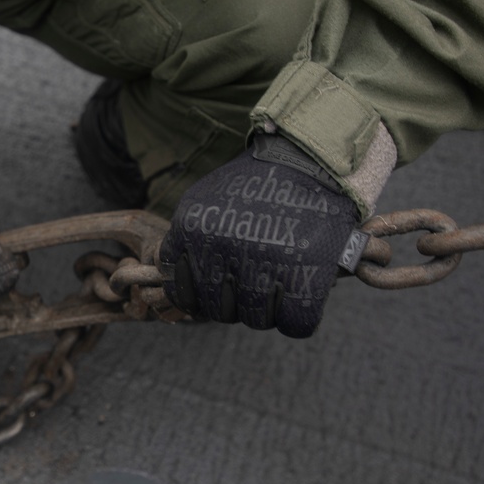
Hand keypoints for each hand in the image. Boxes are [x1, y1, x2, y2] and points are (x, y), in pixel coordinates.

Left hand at [160, 135, 362, 336]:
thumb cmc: (257, 184)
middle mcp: (223, 248)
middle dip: (235, 303)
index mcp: (193, 230)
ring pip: (256, 320)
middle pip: (219, 311)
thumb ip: (185, 240)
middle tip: (254, 283)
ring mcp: (265, 263)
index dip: (200, 296)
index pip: (182, 294)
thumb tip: (174, 286)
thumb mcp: (205, 201)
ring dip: (267, 310)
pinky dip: (299, 318)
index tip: (219, 287)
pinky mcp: (307, 275)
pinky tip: (300, 297)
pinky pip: (296, 324)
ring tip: (278, 283)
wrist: (310, 159)